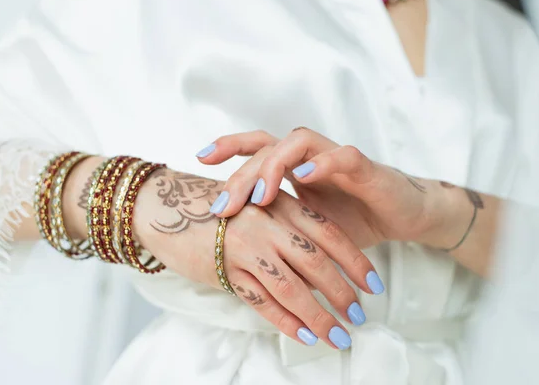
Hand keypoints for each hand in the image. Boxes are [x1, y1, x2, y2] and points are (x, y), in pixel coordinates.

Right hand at [127, 168, 381, 349]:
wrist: (164, 205)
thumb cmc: (215, 204)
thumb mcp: (256, 202)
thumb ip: (287, 223)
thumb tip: (321, 260)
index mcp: (280, 204)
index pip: (329, 234)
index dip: (355, 262)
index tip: (374, 285)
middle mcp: (267, 225)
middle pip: (316, 264)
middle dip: (342, 293)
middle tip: (358, 316)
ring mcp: (245, 249)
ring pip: (291, 288)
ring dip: (318, 316)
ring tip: (337, 336)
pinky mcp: (225, 271)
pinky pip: (260, 302)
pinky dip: (284, 321)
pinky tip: (302, 335)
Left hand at [197, 128, 470, 250]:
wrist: (400, 216)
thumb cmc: (349, 220)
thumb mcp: (303, 228)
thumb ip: (275, 227)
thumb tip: (232, 248)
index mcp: (293, 167)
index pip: (256, 148)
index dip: (228, 147)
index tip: (199, 158)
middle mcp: (310, 156)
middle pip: (268, 147)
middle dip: (242, 174)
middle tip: (223, 205)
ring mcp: (335, 157)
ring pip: (298, 142)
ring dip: (275, 165)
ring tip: (260, 195)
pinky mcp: (364, 167)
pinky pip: (342, 156)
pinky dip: (323, 163)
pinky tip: (304, 177)